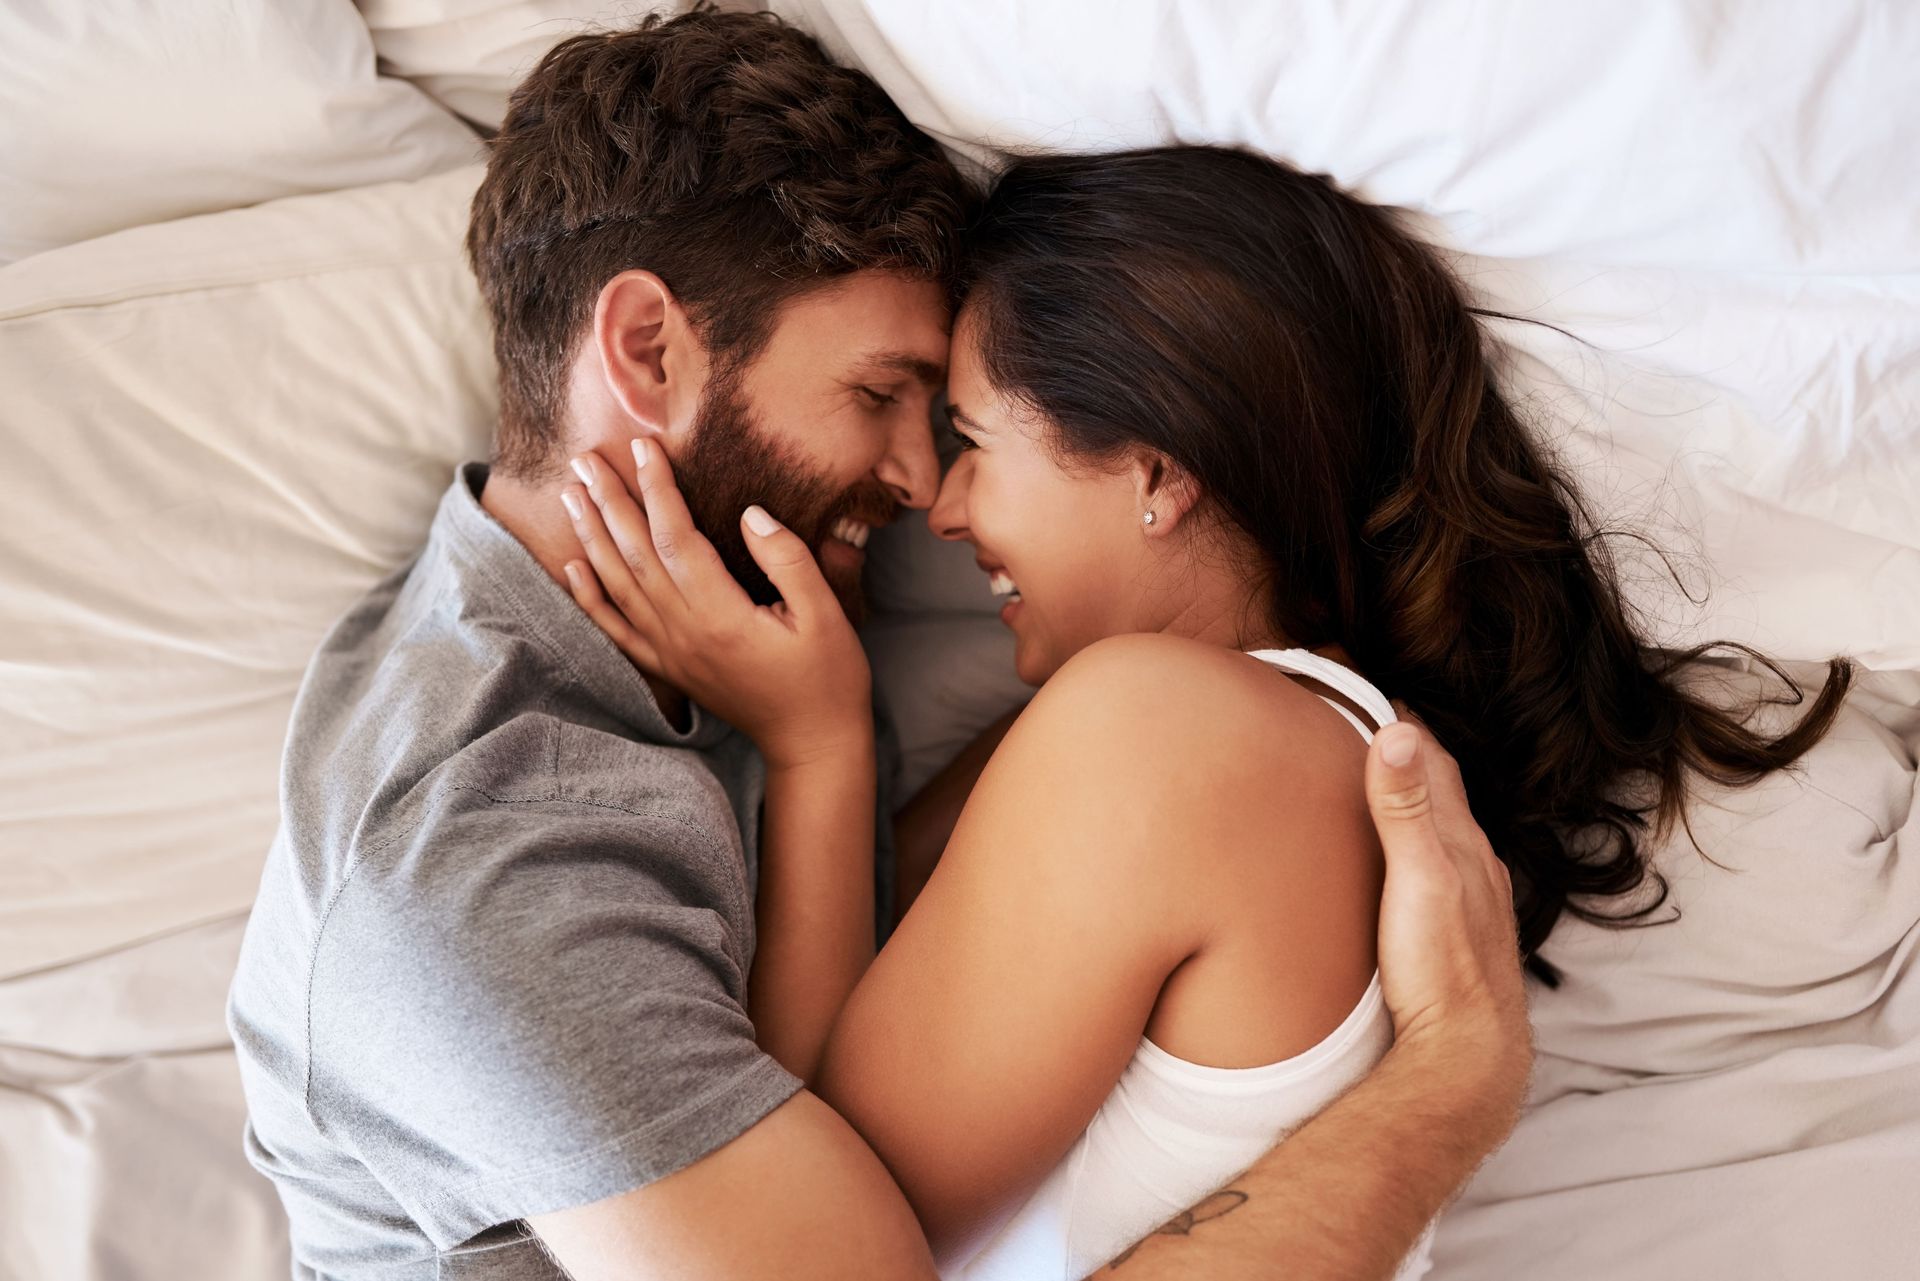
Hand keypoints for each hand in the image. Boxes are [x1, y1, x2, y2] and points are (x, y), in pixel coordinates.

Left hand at [559, 439, 872, 766]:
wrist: (812, 744)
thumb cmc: (827, 678)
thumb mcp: (827, 614)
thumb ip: (788, 560)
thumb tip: (751, 513)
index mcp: (721, 615)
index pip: (676, 538)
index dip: (658, 489)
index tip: (643, 447)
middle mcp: (684, 633)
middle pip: (634, 555)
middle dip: (609, 502)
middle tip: (585, 460)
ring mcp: (672, 654)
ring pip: (618, 586)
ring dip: (591, 538)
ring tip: (571, 496)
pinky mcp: (670, 670)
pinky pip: (617, 630)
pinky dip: (590, 598)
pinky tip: (573, 568)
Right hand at [1364, 713, 1531, 1132]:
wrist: (1468, 1057)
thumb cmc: (1442, 970)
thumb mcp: (1418, 880)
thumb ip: (1405, 809)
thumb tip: (1397, 730)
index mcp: (1461, 842)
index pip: (1434, 761)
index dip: (1404, 721)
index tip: (1370, 687)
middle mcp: (1473, 865)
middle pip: (1442, 792)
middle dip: (1410, 754)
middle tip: (1371, 722)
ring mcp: (1470, 901)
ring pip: (1443, 833)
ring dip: (1417, 802)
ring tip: (1383, 783)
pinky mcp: (1456, 934)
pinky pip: (1438, 870)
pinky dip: (1417, 847)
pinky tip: (1404, 865)